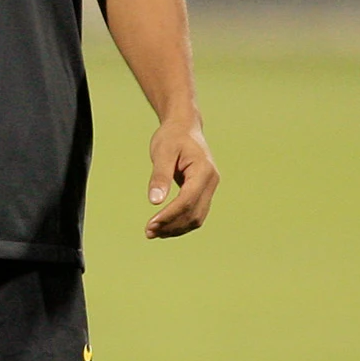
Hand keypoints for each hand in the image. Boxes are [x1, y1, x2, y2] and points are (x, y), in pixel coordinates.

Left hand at [144, 116, 217, 238]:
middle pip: (194, 213)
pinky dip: (181, 222)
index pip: (187, 200)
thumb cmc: (172, 137)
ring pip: (197, 217)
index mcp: (203, 171)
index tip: (151, 225)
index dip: (170, 215)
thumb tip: (154, 201)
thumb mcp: (162, 153)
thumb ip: (159, 177)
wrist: (184, 127)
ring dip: (176, 228)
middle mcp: (211, 181)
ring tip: (153, 233)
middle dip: (172, 226)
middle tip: (148, 233)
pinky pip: (195, 212)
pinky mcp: (203, 191)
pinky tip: (163, 226)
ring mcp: (210, 188)